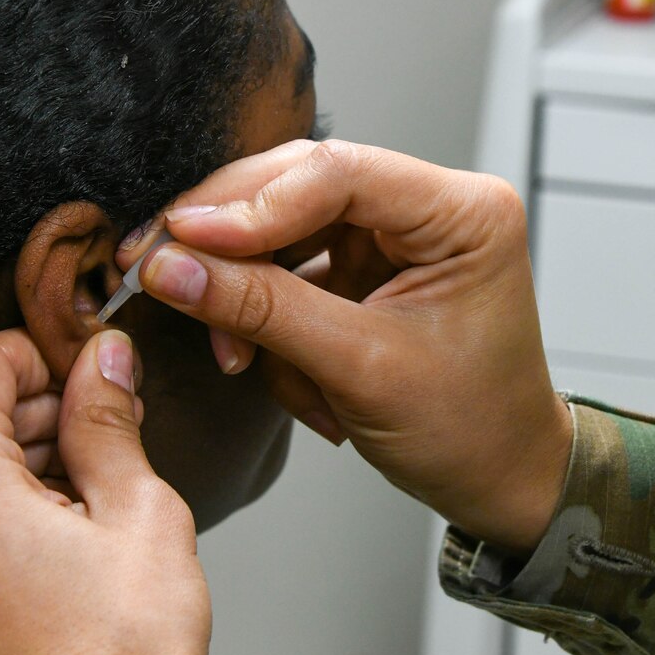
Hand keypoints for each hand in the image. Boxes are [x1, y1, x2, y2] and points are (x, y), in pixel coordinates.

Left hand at [0, 328, 210, 654]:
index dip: (45, 355)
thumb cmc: (119, 652)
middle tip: (107, 433)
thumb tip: (103, 360)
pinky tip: (56, 545)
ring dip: (13, 465)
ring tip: (90, 497)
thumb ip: (107, 419)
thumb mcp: (138, 510)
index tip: (92, 375)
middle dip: (33, 413)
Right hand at [115, 139, 570, 552]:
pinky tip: (272, 369)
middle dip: (229, 244)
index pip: (337, 172)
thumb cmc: (469, 430)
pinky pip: (289, 273)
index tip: (179, 237)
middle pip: (298, 187)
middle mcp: (430, 206)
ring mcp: (395, 236)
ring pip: (282, 232)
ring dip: (246, 298)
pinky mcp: (366, 269)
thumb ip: (262, 310)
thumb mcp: (359, 370)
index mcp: (461, 211)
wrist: (501, 481)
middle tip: (153, 271)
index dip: (249, 203)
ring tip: (233, 358)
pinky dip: (268, 323)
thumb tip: (172, 268)